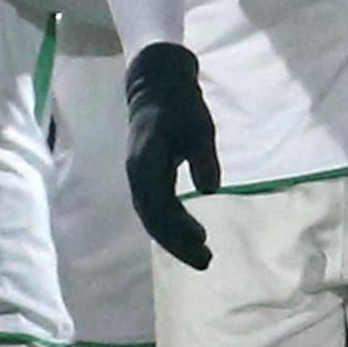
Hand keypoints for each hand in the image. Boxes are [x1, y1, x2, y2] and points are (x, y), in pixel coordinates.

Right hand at [124, 42, 221, 269]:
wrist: (156, 84)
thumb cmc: (180, 103)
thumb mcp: (199, 126)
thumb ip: (203, 157)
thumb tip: (210, 191)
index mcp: (146, 164)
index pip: (159, 208)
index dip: (179, 230)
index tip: (203, 244)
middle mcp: (137, 175)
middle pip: (153, 219)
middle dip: (177, 244)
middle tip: (206, 262)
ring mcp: (138, 177)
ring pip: (152, 216)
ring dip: (173, 238)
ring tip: (200, 254)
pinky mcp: (145, 176)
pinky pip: (154, 208)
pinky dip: (169, 225)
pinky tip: (188, 234)